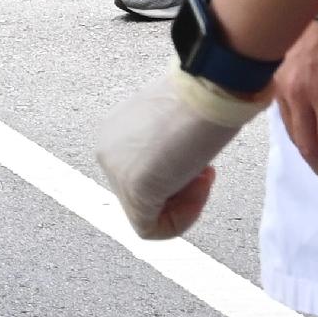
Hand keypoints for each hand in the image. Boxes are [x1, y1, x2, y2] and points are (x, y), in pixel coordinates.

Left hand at [93, 70, 262, 240]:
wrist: (210, 88)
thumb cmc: (203, 98)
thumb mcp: (176, 124)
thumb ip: (166, 147)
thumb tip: (176, 168)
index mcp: (114, 133)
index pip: (141, 175)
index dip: (177, 179)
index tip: (201, 162)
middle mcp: (107, 150)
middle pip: (143, 196)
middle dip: (179, 191)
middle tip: (204, 169)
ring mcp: (116, 170)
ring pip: (146, 215)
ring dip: (183, 204)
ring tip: (202, 175)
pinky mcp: (134, 187)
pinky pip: (151, 228)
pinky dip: (181, 220)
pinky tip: (199, 188)